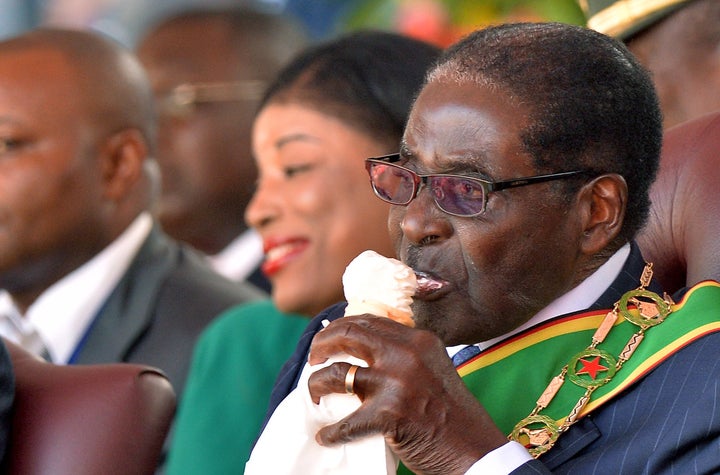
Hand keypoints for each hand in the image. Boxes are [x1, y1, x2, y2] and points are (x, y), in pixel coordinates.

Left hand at [307, 314, 507, 474]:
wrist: (475, 452)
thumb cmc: (453, 416)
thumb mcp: (434, 369)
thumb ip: (405, 356)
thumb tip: (362, 351)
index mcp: (419, 340)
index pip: (370, 320)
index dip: (341, 326)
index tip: (329, 338)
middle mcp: (407, 354)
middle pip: (349, 335)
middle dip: (322, 344)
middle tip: (313, 359)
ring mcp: (397, 383)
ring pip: (338, 374)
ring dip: (317, 385)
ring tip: (314, 396)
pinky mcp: (389, 415)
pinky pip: (345, 423)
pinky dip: (331, 433)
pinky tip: (326, 437)